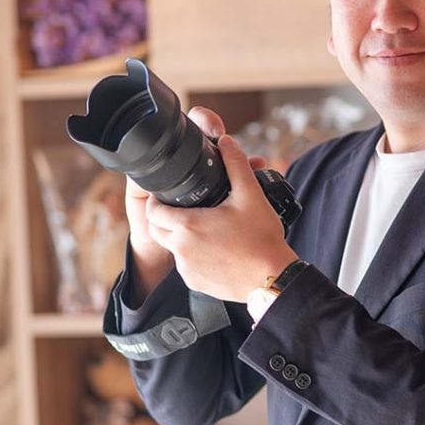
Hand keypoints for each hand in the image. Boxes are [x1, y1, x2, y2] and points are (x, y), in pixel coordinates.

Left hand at [143, 113, 296, 301]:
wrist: (272, 279)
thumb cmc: (262, 239)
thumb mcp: (251, 195)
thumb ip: (236, 164)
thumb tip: (226, 141)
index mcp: (189, 225)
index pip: (153, 211)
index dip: (157, 201)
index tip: (168, 195)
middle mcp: (182, 249)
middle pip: (157, 229)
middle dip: (164, 218)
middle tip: (184, 208)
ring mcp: (187, 269)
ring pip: (172, 248)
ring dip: (180, 237)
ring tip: (205, 227)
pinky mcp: (196, 283)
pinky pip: (186, 265)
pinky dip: (194, 256)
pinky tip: (215, 248)